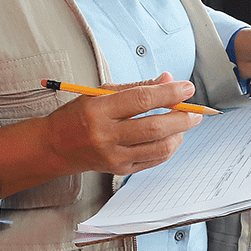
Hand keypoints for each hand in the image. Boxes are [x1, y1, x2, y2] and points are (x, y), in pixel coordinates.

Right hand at [0, 73, 202, 196]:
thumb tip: (168, 80)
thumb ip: (137, 87)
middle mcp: (105, 135)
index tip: (187, 88)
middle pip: (155, 127)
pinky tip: (170, 137)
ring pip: (159, 147)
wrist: (55, 146)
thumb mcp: (100, 93)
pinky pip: (154, 160)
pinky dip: (168, 148)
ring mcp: (113, 156)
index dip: (170, 93)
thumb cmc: (78, 115)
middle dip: (182, 117)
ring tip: (183, 123)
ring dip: (179, 134)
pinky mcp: (119, 170)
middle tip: (195, 111)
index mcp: (98, 110)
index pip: (142, 100)